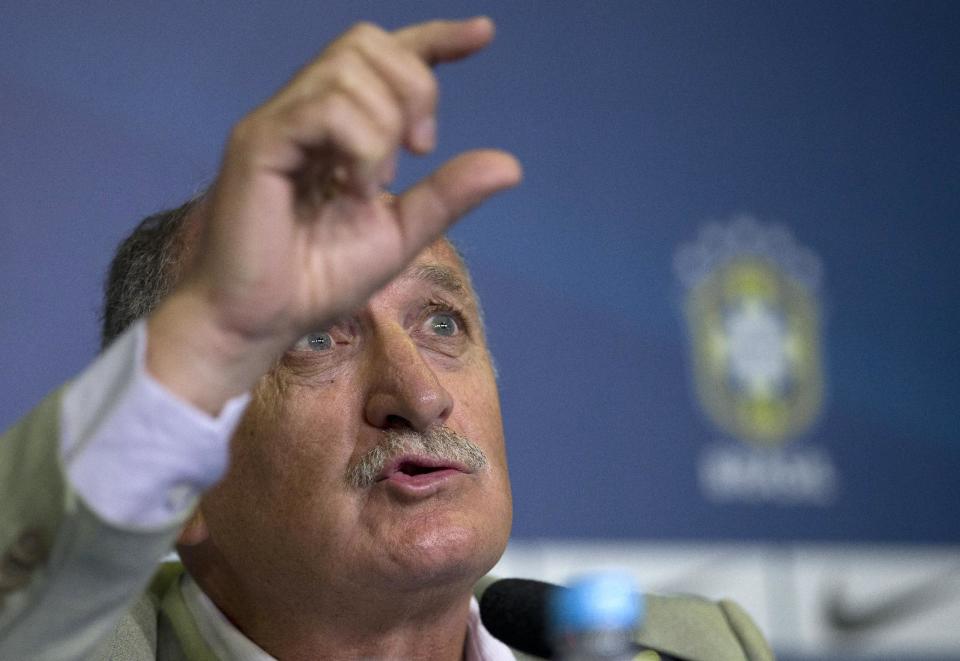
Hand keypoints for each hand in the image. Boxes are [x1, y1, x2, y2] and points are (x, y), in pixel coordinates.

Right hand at [147, 17, 520, 412]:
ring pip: (349, 68)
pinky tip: (354, 189)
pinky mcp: (259, 142)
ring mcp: (279, 122)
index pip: (386, 56)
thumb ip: (447, 195)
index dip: (435, 38)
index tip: (484, 35)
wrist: (259, 321)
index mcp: (338, 127)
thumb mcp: (401, 233)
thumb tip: (512, 166)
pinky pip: (325, 108)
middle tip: (419, 151)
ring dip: (384, 126)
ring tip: (372, 187)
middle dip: (415, 86)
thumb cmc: (317, 278)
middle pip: (367, 43)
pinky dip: (360, 145)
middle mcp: (305, 110)